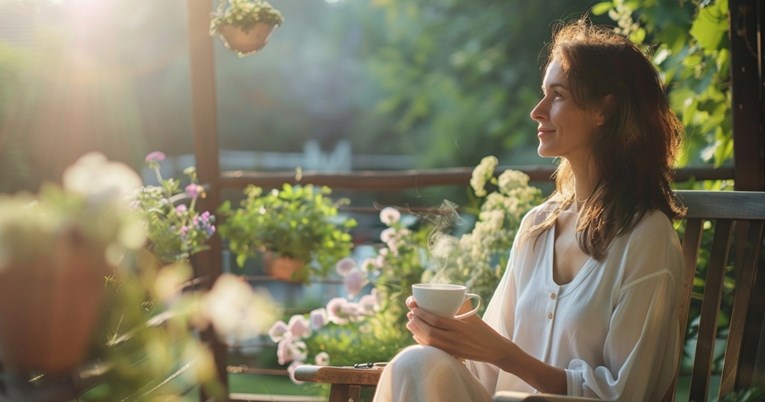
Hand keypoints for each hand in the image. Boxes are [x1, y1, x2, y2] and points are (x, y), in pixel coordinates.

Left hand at [404, 300, 518, 366]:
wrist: (494, 350)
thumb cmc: (483, 330)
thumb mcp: (472, 316)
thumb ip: (460, 305)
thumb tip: (447, 293)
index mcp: (459, 326)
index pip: (435, 320)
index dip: (422, 313)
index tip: (414, 307)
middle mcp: (454, 338)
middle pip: (429, 331)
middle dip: (417, 322)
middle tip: (410, 314)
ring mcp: (452, 348)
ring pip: (429, 341)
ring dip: (417, 332)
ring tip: (409, 323)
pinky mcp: (452, 354)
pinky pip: (434, 348)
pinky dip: (423, 342)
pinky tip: (417, 336)